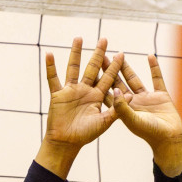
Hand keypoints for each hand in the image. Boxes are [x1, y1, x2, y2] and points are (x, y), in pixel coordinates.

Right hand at [37, 37, 122, 178]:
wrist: (66, 143)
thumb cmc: (85, 136)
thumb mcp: (104, 123)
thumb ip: (117, 109)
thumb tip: (131, 95)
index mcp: (97, 96)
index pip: (108, 78)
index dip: (114, 66)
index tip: (121, 53)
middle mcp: (85, 90)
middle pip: (92, 68)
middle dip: (98, 54)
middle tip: (104, 39)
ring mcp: (70, 91)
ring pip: (73, 68)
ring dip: (75, 53)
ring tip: (79, 38)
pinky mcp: (57, 95)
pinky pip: (53, 79)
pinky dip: (50, 67)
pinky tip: (50, 54)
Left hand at [113, 54, 181, 175]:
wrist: (169, 138)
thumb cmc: (149, 133)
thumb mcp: (132, 120)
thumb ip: (122, 107)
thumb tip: (113, 90)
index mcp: (123, 109)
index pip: (108, 93)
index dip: (101, 81)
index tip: (92, 69)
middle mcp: (132, 103)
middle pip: (119, 83)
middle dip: (111, 70)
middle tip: (103, 56)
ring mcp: (146, 98)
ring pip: (134, 79)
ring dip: (127, 67)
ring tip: (121, 54)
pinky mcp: (160, 95)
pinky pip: (156, 78)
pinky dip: (154, 67)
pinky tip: (150, 56)